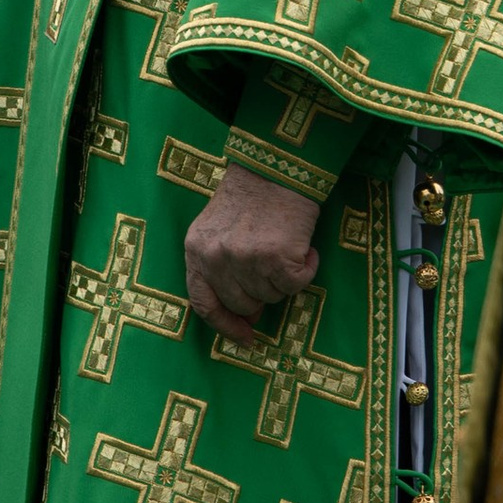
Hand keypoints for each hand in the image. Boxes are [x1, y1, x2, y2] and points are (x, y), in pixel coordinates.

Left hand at [186, 159, 321, 335]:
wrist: (279, 165)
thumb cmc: (253, 195)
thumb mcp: (218, 227)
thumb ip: (220, 266)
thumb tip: (248, 314)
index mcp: (196, 250)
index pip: (204, 303)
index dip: (225, 325)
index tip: (245, 337)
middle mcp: (216, 258)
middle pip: (243, 303)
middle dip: (262, 294)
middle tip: (274, 271)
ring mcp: (244, 260)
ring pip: (272, 295)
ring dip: (284, 277)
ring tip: (286, 245)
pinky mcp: (275, 259)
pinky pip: (296, 283)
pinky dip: (306, 269)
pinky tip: (305, 248)